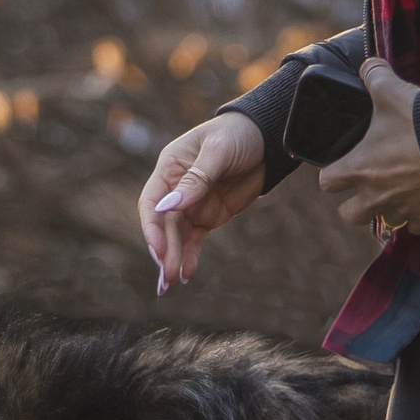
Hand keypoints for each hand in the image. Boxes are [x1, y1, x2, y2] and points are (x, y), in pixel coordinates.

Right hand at [139, 112, 265, 292]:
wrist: (267, 139)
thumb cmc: (237, 135)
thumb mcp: (218, 152)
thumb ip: (195, 180)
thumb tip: (168, 208)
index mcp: (169, 168)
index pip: (151, 203)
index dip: (152, 228)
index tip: (159, 250)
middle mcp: (175, 189)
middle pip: (163, 226)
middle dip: (164, 252)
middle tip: (167, 277)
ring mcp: (192, 205)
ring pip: (177, 237)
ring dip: (173, 260)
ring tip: (171, 285)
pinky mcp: (209, 216)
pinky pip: (195, 240)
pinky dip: (190, 257)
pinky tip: (187, 275)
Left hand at [319, 58, 419, 236]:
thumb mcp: (391, 91)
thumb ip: (374, 75)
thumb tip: (368, 65)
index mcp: (360, 168)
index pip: (327, 182)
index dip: (332, 173)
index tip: (342, 163)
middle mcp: (377, 195)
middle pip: (350, 216)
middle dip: (355, 203)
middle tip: (368, 183)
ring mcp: (404, 208)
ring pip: (386, 222)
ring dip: (388, 209)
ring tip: (398, 191)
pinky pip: (417, 226)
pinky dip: (418, 216)